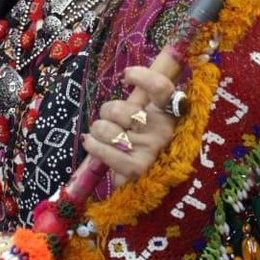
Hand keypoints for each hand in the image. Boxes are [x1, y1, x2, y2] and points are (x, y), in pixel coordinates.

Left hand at [82, 66, 178, 187]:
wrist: (155, 183)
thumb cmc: (146, 142)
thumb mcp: (149, 119)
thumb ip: (140, 101)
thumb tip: (126, 75)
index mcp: (168, 113)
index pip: (160, 87)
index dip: (142, 76)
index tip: (125, 76)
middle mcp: (162, 130)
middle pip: (120, 109)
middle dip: (107, 112)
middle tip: (109, 119)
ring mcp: (149, 150)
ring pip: (106, 128)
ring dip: (98, 130)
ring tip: (102, 135)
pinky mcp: (135, 168)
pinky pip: (102, 149)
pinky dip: (92, 145)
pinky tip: (92, 144)